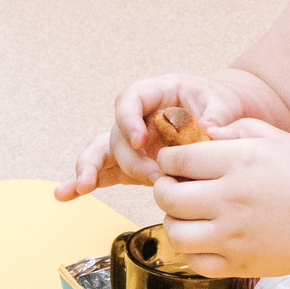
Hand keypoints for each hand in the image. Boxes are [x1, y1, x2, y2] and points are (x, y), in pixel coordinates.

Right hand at [60, 74, 248, 198]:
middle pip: (118, 134)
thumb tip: (209, 130)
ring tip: (83, 187)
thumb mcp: (223, 103)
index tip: (140, 140)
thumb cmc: (219, 103)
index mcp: (154, 93)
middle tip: (154, 178)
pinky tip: (65, 195)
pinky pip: (104, 169)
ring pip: (102, 151)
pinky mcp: (131, 160)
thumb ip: (217, 115)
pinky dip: (86, 181)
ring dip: (90, 169)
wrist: (221, 117)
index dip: (129, 119)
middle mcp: (136, 116)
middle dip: (130, 159)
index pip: (130, 99)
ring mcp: (130, 140)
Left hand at [148, 118, 289, 278]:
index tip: (174, 161)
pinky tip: (203, 238)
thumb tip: (204, 130)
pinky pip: (194, 262)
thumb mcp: (280, 140)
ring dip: (173, 222)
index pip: (178, 159)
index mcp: (240, 163)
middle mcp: (231, 200)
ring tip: (187, 215)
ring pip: (175, 232)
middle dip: (163, 189)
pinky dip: (190, 251)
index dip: (168, 159)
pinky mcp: (238, 265)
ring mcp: (233, 236)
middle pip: (168, 196)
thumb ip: (239, 130)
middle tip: (173, 186)